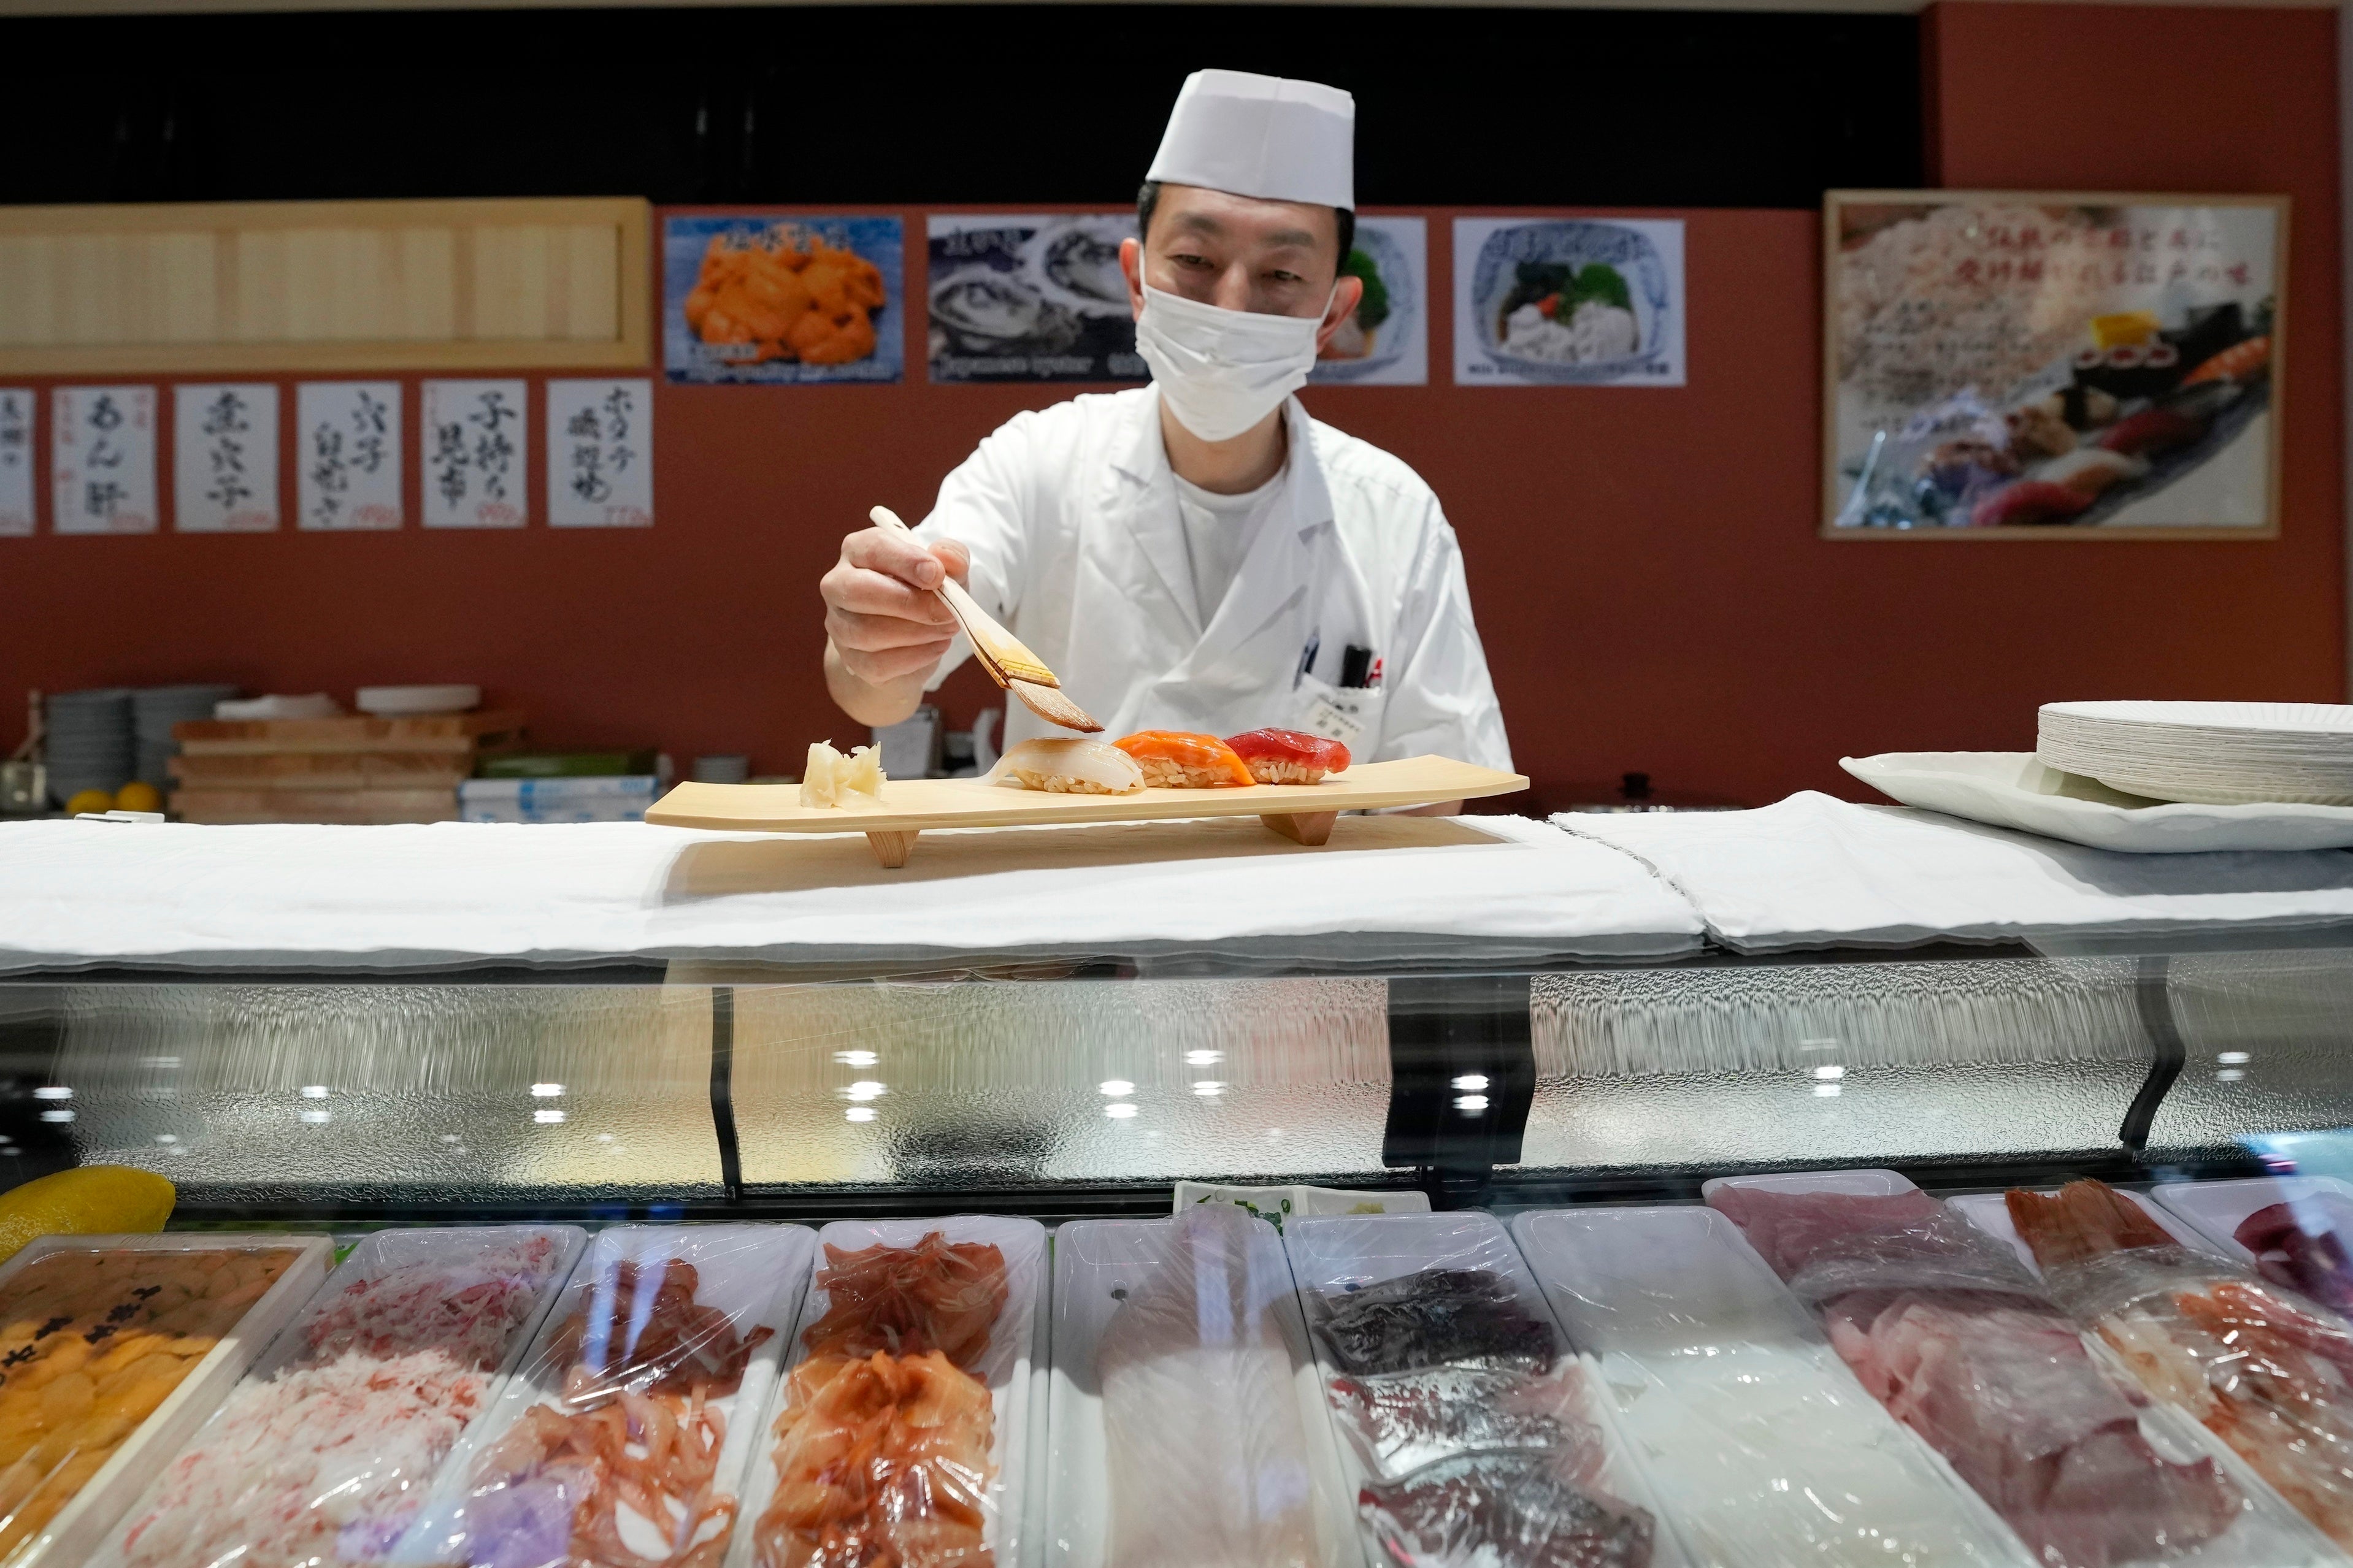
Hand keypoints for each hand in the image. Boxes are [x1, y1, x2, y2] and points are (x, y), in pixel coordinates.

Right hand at [821, 526, 970, 685]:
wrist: (910, 638)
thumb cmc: (924, 592)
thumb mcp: (946, 570)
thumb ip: (951, 557)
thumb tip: (948, 559)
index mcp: (859, 550)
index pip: (873, 548)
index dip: (906, 561)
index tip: (937, 575)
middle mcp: (839, 584)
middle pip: (858, 590)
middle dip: (908, 602)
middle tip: (947, 610)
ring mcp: (839, 624)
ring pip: (866, 631)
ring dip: (917, 632)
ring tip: (946, 628)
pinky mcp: (851, 659)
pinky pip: (877, 663)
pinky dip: (915, 656)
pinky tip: (935, 646)